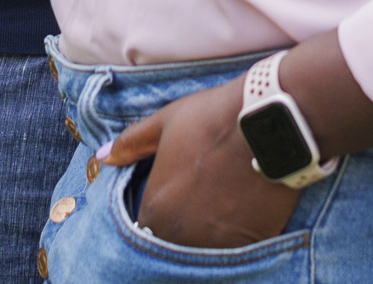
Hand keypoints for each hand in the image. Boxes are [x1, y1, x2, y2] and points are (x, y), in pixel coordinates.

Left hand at [95, 77, 300, 249]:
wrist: (270, 123)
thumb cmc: (214, 118)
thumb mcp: (167, 122)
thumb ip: (131, 143)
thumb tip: (102, 156)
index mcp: (156, 208)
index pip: (144, 230)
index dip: (158, 215)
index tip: (174, 201)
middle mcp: (180, 234)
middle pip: (173, 244)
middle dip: (182, 228)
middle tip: (201, 204)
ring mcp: (214, 244)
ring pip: (201, 252)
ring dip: (206, 237)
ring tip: (222, 209)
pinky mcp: (247, 247)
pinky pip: (232, 254)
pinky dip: (234, 241)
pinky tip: (242, 215)